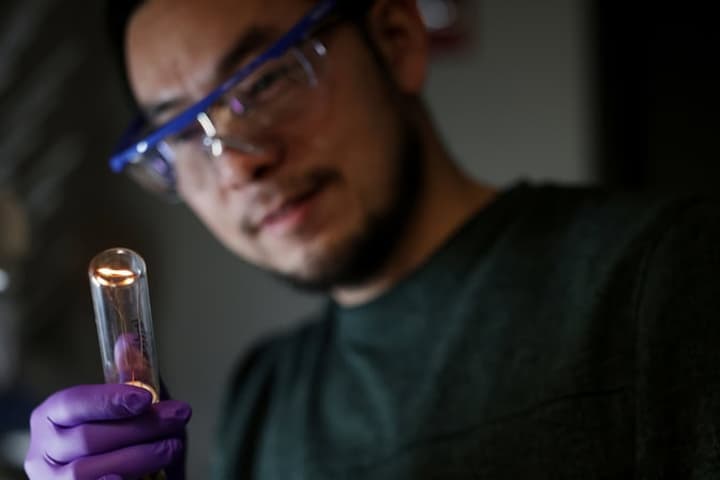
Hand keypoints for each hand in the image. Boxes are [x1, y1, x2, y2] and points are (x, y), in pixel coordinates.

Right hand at [24, 384, 190, 478]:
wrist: (133, 477)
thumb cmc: (127, 440)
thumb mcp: (132, 407)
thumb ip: (130, 378)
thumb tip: (130, 340)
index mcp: (52, 415)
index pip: (73, 403)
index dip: (108, 400)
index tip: (145, 398)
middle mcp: (42, 449)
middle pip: (88, 438)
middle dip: (140, 427)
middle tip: (179, 417)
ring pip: (87, 471)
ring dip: (138, 457)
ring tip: (172, 446)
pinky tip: (140, 478)